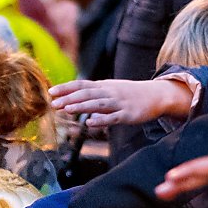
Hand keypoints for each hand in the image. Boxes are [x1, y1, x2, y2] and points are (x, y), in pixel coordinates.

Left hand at [48, 77, 193, 129]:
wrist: (156, 95)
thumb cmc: (130, 94)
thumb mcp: (110, 90)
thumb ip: (93, 94)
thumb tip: (73, 99)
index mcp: (104, 86)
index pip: (81, 84)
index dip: (66, 88)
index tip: (51, 92)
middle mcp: (109, 92)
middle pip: (86, 93)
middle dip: (69, 98)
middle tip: (53, 103)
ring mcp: (118, 103)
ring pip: (97, 104)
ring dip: (81, 106)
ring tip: (67, 109)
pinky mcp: (127, 115)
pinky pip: (112, 118)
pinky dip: (101, 120)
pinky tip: (90, 123)